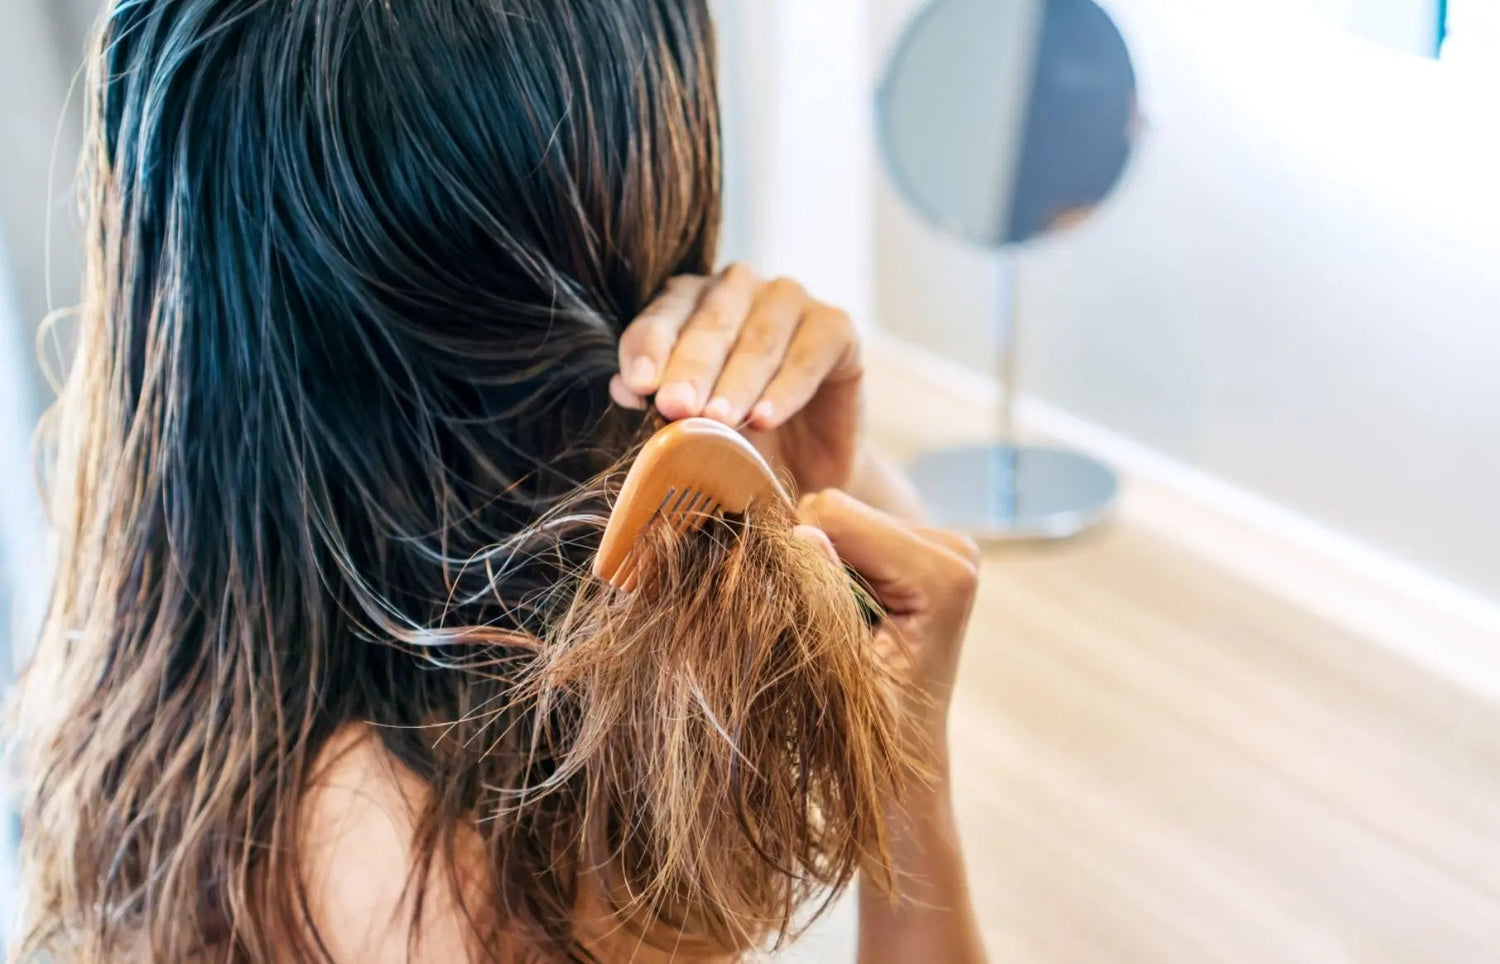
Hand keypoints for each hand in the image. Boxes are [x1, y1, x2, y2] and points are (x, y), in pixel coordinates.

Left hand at [612, 264, 863, 493]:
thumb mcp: (694, 426)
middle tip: (675, 407)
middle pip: (711, 322)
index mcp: (691, 302)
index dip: (649, 347)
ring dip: (737, 381)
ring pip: (759, 338)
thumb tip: (624, 386)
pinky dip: (787, 388)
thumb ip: (658, 402)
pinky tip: (766, 417)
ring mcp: (790, 301)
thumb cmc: (741, 438)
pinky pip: (809, 354)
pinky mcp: (836, 327)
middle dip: (691, 368)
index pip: (664, 314)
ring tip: (718, 421)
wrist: (808, 469)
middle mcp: (739, 289)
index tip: (638, 386)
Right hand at [794, 489, 980, 755]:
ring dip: (823, 563)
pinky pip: (850, 529)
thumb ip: (825, 599)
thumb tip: (800, 531)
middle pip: (838, 508)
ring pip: (838, 515)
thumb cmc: (876, 733)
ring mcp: (943, 545)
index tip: (802, 613)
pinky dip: (835, 563)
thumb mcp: (843, 672)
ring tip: (840, 622)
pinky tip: (851, 611)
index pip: (834, 514)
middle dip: (814, 558)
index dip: (798, 555)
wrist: (908, 759)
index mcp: (943, 575)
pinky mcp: (924, 548)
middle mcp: (954, 548)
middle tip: (824, 623)